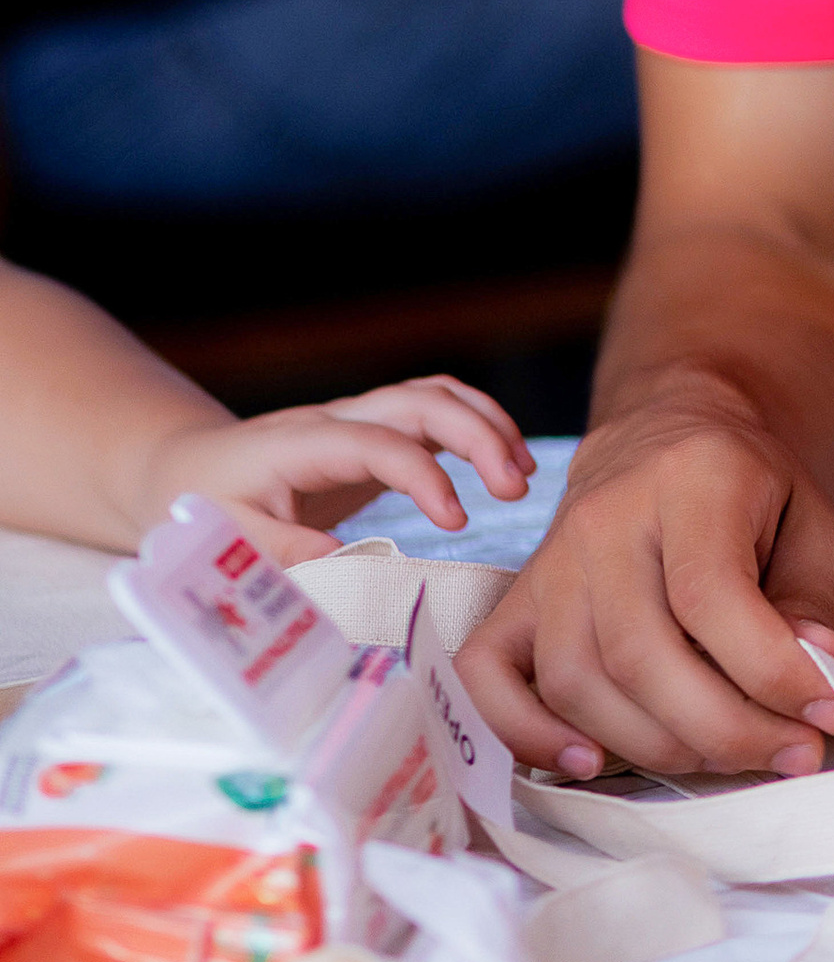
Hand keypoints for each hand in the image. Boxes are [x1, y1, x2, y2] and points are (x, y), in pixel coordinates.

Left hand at [152, 378, 533, 565]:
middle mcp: (334, 419)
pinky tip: (502, 465)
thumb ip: (280, 552)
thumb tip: (342, 566)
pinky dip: (474, 427)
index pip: (378, 442)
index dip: (424, 473)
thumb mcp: (223, 540)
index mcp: (298, 445)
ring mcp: (356, 420)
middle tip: (515, 487)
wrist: (184, 470)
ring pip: (434, 396)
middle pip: (420, 400)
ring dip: (485, 423)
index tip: (458, 520)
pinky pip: (432, 413)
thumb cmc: (201, 507)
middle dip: (477, 434)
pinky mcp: (370, 433)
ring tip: (522, 475)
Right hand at [457, 397, 833, 782]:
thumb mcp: (818, 528)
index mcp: (690, 478)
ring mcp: (550, 559)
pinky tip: (591, 762)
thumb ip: (816, 601)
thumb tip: (811, 674)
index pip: (710, 595)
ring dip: (655, 746)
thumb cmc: (756, 498)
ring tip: (728, 754)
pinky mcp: (515, 599)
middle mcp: (605, 516)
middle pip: (639, 653)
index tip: (830, 712)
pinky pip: (487, 675)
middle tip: (792, 753)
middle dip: (724, 728)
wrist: (673, 442)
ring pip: (576, 681)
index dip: (770, 672)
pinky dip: (527, 733)